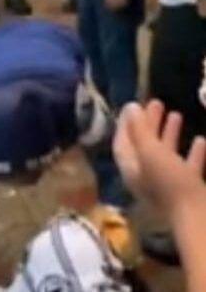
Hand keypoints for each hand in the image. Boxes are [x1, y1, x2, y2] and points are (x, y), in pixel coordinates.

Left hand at [113, 100, 205, 218]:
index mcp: (131, 169)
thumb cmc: (170, 183)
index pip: (122, 142)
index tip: (132, 105)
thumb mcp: (151, 152)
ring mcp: (167, 184)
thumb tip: (130, 107)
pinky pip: (187, 167)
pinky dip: (192, 153)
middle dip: (148, 124)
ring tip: (176, 114)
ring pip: (165, 154)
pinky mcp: (188, 190)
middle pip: (144, 146)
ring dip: (169, 134)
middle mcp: (146, 176)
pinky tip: (200, 139)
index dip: (125, 124)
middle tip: (157, 103)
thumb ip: (140, 130)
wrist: (199, 218)